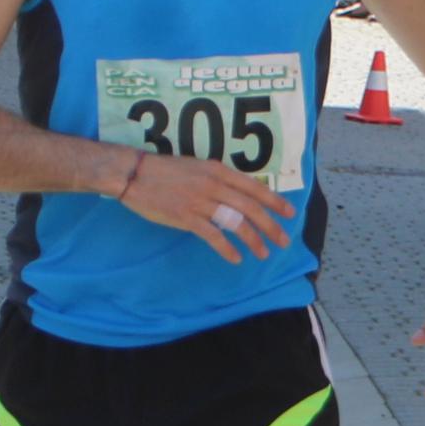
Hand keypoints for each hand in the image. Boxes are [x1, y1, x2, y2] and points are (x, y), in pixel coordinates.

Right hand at [114, 153, 294, 262]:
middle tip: (283, 241)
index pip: (254, 187)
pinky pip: (213, 235)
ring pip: (235, 223)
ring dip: (253, 240)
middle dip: (270, 226)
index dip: (274, 201)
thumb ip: (217, 180)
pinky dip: (227, 248)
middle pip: (250, 208)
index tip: (289, 213)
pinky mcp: (186, 217)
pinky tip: (236, 258)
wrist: (134, 174)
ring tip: (263, 253)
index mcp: (218, 170)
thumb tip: (238, 196)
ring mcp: (200, 201)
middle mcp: (213, 185)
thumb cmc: (165, 171)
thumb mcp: (197, 167)